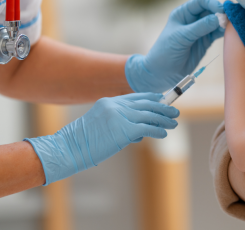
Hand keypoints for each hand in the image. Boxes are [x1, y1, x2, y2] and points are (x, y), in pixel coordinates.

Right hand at [25, 93, 178, 184]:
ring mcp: (119, 116)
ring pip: (149, 115)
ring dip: (164, 119)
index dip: (151, 98)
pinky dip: (158, 130)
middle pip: (145, 103)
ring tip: (173, 122)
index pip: (136, 96)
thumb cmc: (83, 142)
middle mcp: (115, 106)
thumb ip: (119, 123)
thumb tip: (139, 131)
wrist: (69, 148)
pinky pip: (147, 128)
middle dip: (162, 107)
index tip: (162, 99)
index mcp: (109, 102)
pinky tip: (164, 133)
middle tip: (174, 111)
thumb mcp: (100, 125)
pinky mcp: (123, 130)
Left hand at [125, 0, 223, 92]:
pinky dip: (224, 32)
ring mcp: (200, 31)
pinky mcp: (205, 42)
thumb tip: (219, 18)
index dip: (212, 3)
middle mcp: (193, 19)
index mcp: (183, 13)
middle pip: (211, 10)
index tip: (221, 11)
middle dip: (221, 13)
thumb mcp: (181, 37)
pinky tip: (230, 33)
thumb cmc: (165, 51)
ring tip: (232, 26)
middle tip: (230, 19)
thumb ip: (200, 27)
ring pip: (216, 22)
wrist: (162, 73)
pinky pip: (217, 34)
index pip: (201, 2)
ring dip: (224, 23)